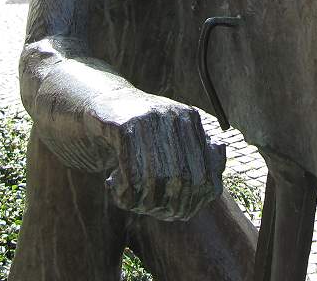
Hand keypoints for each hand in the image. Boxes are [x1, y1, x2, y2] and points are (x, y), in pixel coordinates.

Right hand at [93, 97, 225, 220]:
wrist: (103, 102)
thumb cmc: (142, 130)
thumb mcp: (173, 139)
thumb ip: (198, 158)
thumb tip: (213, 187)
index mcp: (190, 119)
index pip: (204, 174)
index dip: (192, 202)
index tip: (176, 214)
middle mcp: (174, 115)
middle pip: (181, 178)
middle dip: (167, 204)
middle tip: (150, 210)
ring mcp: (149, 118)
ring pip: (154, 177)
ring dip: (142, 200)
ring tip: (129, 200)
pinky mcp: (123, 124)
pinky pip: (129, 168)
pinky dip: (122, 188)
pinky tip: (112, 184)